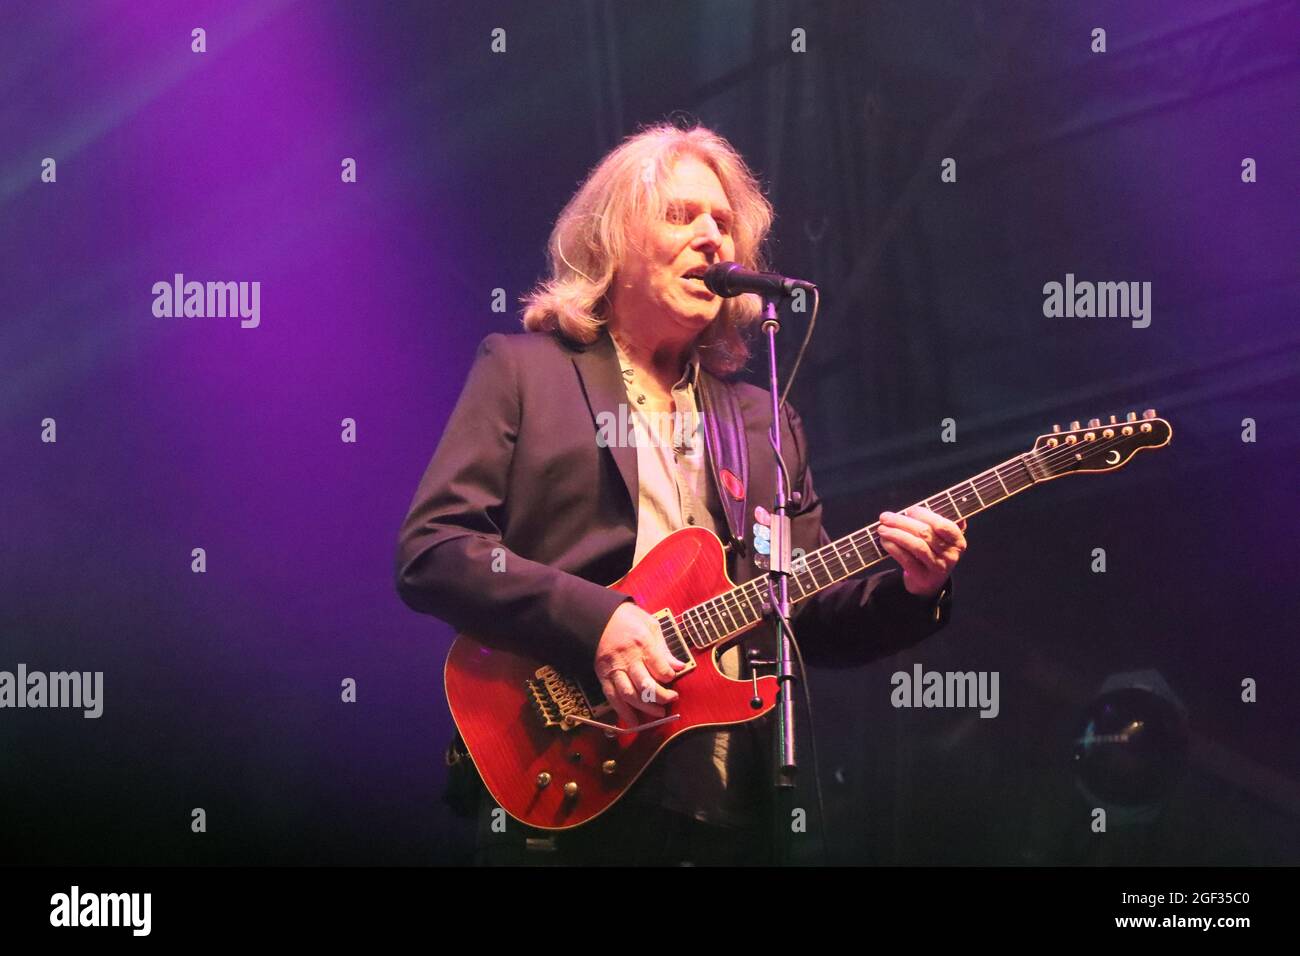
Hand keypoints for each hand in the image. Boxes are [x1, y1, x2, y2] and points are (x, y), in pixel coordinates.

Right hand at [595, 602, 688, 727]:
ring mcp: (614, 669)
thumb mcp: (650, 625)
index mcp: (642, 643)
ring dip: (645, 708)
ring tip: (658, 713)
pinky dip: (623, 712)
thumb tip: (679, 666)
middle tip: (671, 700)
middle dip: (661, 697)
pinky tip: (633, 721)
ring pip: (629, 694)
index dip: (669, 676)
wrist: (598, 616)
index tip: (673, 677)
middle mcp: (627, 658)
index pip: (660, 668)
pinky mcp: (603, 676)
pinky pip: (613, 697)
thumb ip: (664, 649)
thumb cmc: (627, 619)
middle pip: (646, 685)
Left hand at [877, 506, 967, 598]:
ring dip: (896, 534)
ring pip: (916, 546)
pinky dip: (893, 548)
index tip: (909, 510)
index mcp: (958, 541)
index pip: (942, 524)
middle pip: (925, 533)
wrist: (929, 582)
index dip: (924, 515)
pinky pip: (906, 559)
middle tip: (885, 517)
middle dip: (902, 522)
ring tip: (882, 528)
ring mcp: (938, 568)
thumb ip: (933, 522)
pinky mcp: (923, 577)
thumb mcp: (940, 538)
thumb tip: (914, 509)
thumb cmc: (932, 552)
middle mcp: (951, 555)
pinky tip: (884, 541)